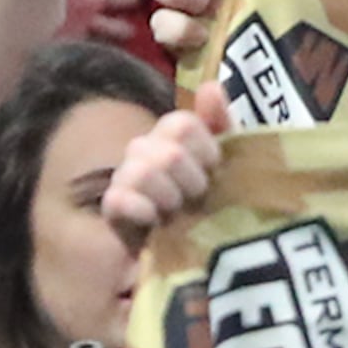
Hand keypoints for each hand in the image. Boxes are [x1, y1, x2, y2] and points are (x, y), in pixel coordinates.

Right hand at [101, 81, 229, 243]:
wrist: (203, 262)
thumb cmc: (218, 209)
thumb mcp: (231, 167)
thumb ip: (222, 126)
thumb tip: (213, 86)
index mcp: (174, 139)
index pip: (182, 124)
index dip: (205, 149)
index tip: (215, 171)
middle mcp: (147, 153)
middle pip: (165, 147)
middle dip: (190, 176)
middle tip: (198, 198)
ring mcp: (127, 181)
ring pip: (141, 169)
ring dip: (168, 194)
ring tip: (178, 212)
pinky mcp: (116, 213)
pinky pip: (116, 198)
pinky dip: (139, 208)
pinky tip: (155, 220)